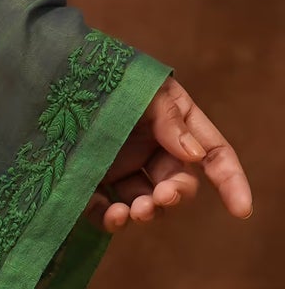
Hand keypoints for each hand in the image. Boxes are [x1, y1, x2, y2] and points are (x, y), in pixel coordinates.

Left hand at [83, 75, 253, 231]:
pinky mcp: (89, 180)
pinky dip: (113, 218)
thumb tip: (196, 155)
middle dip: (174, 195)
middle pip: (177, 183)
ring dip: (147, 211)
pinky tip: (114, 216)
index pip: (212, 154)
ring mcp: (120, 166)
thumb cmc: (100, 73)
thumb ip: (169, 119)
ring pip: (146, 202)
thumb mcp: (142, 88)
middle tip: (162, 197)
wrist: (49, 70)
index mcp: (172, 124)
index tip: (241, 209)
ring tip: (136, 211)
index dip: (230, 180)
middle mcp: (150, 149)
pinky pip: (106, 209)